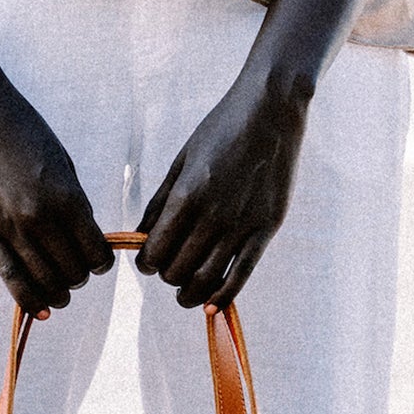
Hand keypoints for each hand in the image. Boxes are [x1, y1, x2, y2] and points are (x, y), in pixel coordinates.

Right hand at [0, 68, 113, 316]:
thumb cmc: (24, 131)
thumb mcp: (63, 163)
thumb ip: (76, 204)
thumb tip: (87, 241)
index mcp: (67, 197)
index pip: (96, 253)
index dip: (102, 263)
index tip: (97, 260)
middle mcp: (39, 218)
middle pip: (72, 272)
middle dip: (80, 277)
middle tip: (78, 272)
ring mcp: (9, 227)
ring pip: (44, 282)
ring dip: (59, 292)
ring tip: (62, 293)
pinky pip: (11, 280)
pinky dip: (30, 301)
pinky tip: (42, 308)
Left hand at [137, 71, 309, 307]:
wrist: (272, 109)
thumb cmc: (221, 129)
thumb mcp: (183, 160)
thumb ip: (161, 201)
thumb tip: (141, 236)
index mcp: (188, 195)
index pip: (155, 251)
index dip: (146, 263)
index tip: (148, 261)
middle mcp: (214, 215)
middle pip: (178, 270)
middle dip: (167, 276)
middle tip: (169, 268)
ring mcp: (243, 224)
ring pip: (206, 280)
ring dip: (189, 293)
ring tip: (184, 292)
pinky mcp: (267, 228)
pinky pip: (242, 275)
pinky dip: (223, 296)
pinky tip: (211, 304)